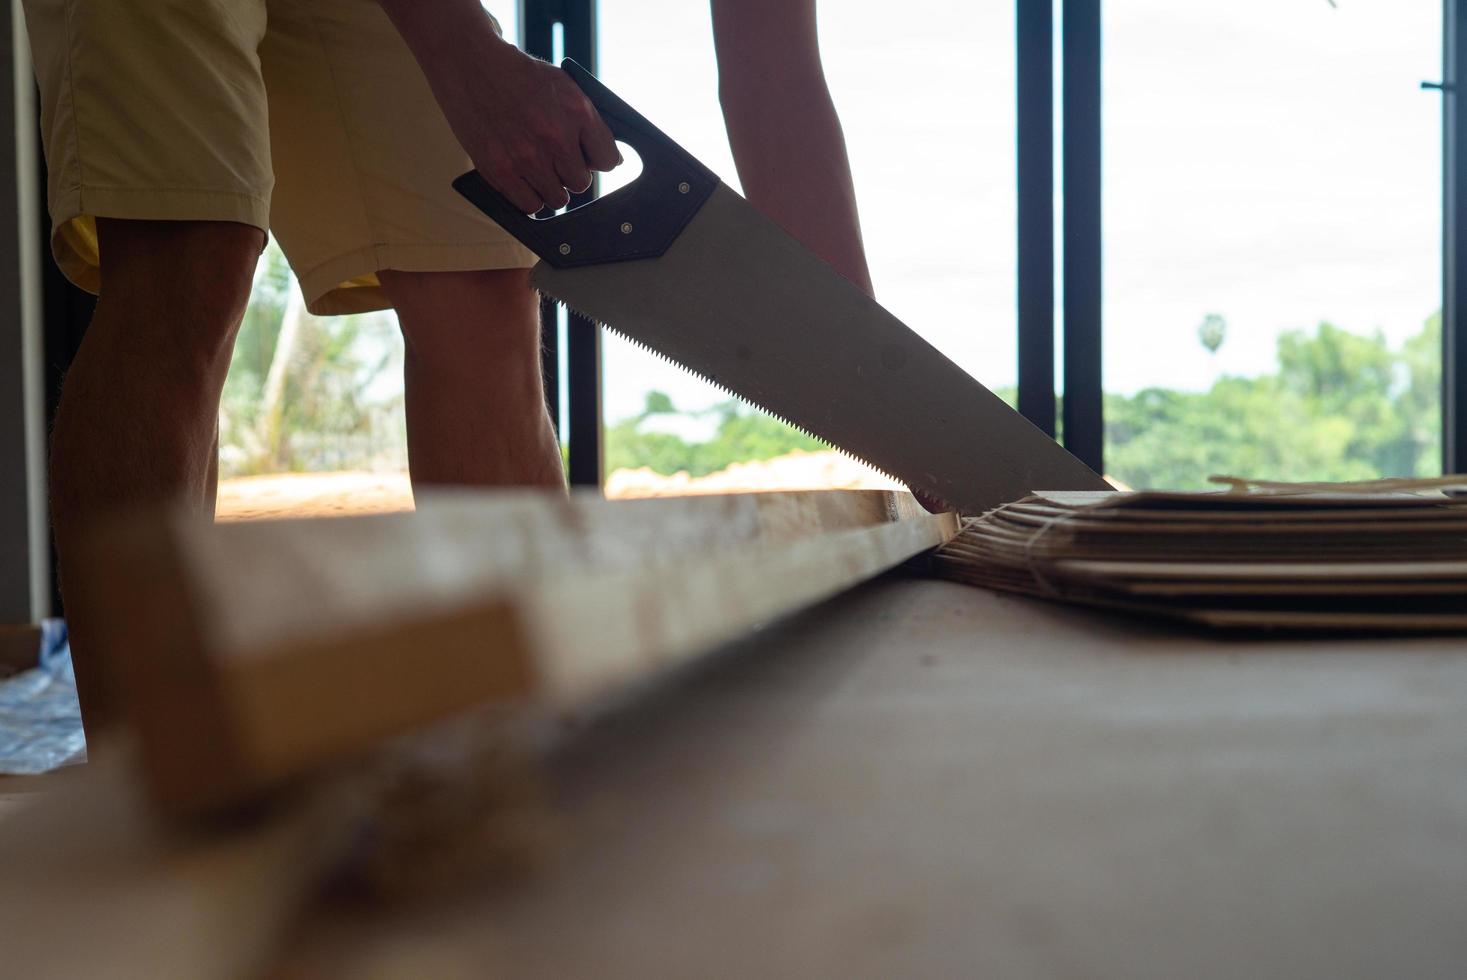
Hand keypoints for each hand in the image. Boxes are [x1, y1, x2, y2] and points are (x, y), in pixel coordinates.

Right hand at [383, 1, 620, 213]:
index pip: (607, 160)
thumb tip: (612, 160)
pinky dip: (529, 197)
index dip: (596, 159)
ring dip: (551, 187)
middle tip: (556, 159)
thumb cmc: (518, 76)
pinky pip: (530, 205)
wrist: (471, 65)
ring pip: (558, 199)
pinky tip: (524, 179)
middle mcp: (555, 136)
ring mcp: (527, 157)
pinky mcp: (500, 171)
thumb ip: (589, 122)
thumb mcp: (564, 86)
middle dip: (571, 173)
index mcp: (577, 112)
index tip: (586, 156)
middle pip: (581, 183)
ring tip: (538, 168)